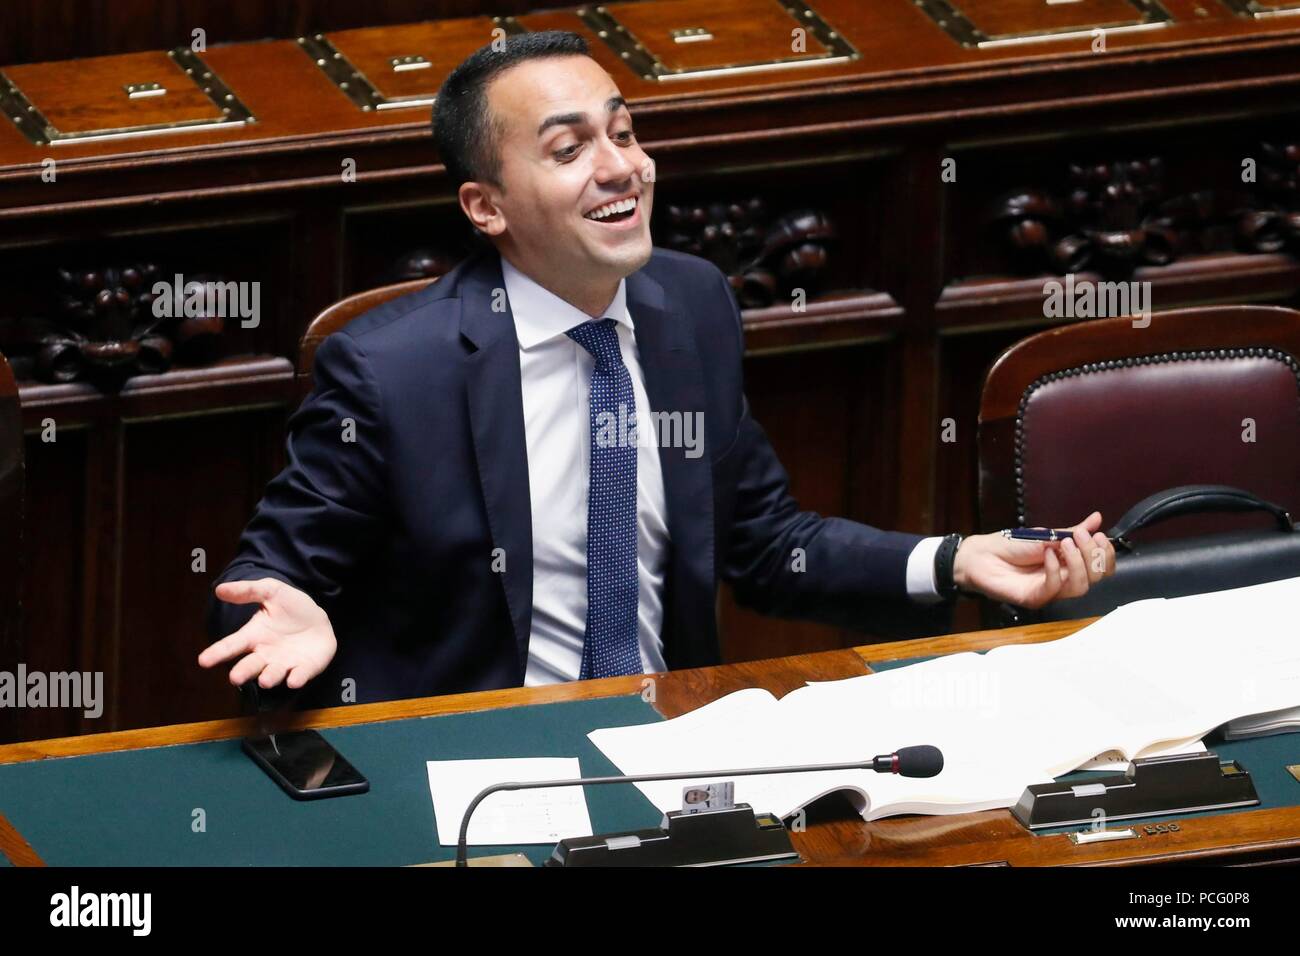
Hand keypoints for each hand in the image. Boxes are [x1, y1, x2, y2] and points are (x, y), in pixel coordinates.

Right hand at [198, 579, 337, 689]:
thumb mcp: (272, 591)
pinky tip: (294, 680)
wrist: (319, 619)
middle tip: (235, 678)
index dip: (217, 653)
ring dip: (269, 678)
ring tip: (264, 680)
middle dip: (243, 672)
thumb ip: (247, 591)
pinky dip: (296, 679)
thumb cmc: (290, 607)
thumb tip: (219, 589)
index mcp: (253, 636)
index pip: (231, 645)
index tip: (203, 661)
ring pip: (273, 674)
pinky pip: (299, 676)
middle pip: (250, 665)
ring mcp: (284, 664)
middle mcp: (265, 655)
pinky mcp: (305, 669)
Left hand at [952, 511, 1116, 608]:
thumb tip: (1097, 518)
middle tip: (1080, 537)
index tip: (1099, 536)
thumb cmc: (1010, 546)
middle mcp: (1064, 580)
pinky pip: (1054, 589)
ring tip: (1064, 544)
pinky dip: (1055, 570)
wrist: (980, 555)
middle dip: (1093, 555)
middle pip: (1096, 578)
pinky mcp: (1034, 598)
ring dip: (1077, 562)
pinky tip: (1047, 555)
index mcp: (1070, 565)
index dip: (1105, 554)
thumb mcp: (1045, 534)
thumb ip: (1072, 531)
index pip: (1101, 568)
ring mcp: (1050, 591)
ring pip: (1080, 587)